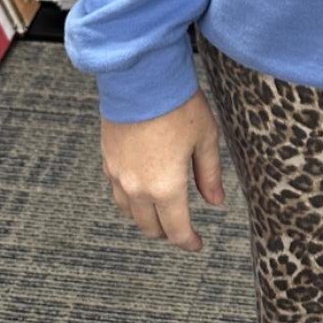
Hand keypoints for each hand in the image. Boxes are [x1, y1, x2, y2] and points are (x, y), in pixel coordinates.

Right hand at [100, 88, 225, 252]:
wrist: (141, 77)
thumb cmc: (177, 104)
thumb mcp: (205, 138)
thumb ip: (210, 174)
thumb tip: (215, 200)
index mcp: (166, 187)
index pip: (177, 229)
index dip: (188, 242)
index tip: (197, 244)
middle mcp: (138, 188)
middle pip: (151, 227)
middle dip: (168, 232)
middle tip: (182, 228)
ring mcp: (119, 176)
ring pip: (131, 213)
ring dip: (147, 218)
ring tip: (162, 212)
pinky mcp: (107, 161)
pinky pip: (117, 193)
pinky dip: (131, 201)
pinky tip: (141, 191)